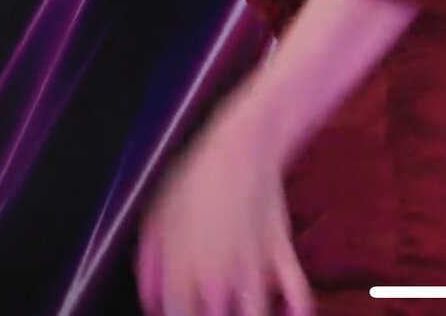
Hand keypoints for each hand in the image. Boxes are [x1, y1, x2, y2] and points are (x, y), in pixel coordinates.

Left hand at [137, 100, 312, 315]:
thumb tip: (151, 299)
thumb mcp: (156, 218)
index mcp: (181, 270)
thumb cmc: (197, 179)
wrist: (241, 147)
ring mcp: (252, 267)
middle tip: (215, 311)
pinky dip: (298, 311)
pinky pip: (297, 296)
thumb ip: (148, 266)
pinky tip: (291, 315)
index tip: (187, 315)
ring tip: (248, 314)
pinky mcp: (281, 254)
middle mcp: (216, 276)